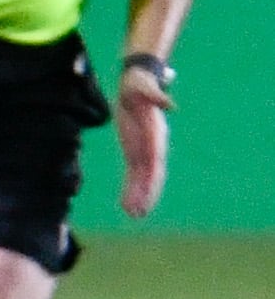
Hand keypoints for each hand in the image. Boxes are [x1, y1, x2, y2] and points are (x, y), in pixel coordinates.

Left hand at [117, 73, 172, 218]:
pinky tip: (127, 203)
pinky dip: (131, 188)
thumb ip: (155, 95)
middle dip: (146, 193)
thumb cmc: (140, 84)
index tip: (149, 192)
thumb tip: (170, 104)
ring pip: (142, 178)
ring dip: (139, 195)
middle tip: (139, 213)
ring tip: (134, 215)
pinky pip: (134, 173)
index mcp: (155, 134)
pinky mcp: (134, 150)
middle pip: (151, 174)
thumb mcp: (143, 87)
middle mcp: (152, 145)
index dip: (153, 177)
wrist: (136, 83)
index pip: (155, 159)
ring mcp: (143, 149)